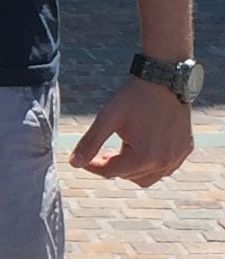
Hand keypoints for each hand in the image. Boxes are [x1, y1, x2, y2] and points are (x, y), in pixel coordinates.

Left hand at [69, 76, 193, 186]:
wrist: (164, 80)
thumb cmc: (134, 98)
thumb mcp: (107, 118)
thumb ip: (90, 142)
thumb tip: (74, 163)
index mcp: (144, 158)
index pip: (110, 172)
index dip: (92, 166)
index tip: (81, 160)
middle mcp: (163, 163)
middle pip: (128, 176)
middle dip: (112, 167)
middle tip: (103, 153)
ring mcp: (177, 158)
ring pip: (147, 178)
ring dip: (131, 169)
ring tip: (122, 150)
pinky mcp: (185, 150)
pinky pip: (164, 168)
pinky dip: (150, 164)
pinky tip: (141, 148)